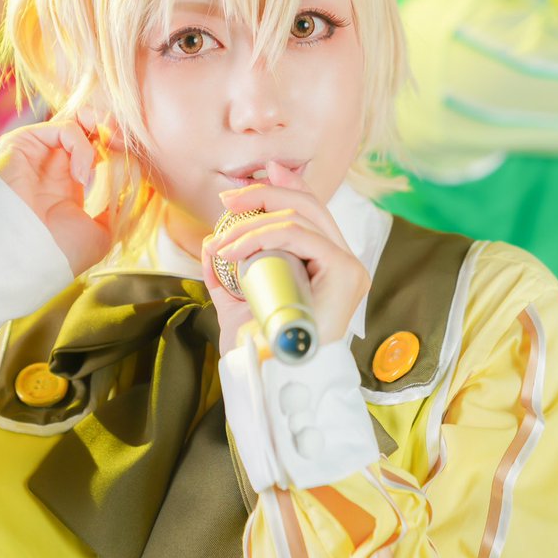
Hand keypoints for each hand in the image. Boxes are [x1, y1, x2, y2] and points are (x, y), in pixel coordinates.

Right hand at [0, 108, 121, 275]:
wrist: (28, 258)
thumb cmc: (60, 252)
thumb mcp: (100, 233)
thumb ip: (114, 210)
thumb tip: (130, 193)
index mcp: (67, 182)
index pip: (94, 146)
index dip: (116, 146)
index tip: (133, 159)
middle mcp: (50, 163)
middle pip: (83, 125)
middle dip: (108, 128)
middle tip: (123, 143)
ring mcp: (37, 152)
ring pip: (74, 119)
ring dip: (98, 130)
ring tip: (107, 153)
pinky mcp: (22, 143)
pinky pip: (63, 127)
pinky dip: (81, 145)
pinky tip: (80, 174)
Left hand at [201, 164, 369, 355]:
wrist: (272, 380)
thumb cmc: (261, 348)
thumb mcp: (236, 301)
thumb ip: (225, 275)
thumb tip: (210, 241)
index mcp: (327, 266)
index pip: (311, 213)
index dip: (286, 186)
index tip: (253, 177)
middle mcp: (343, 263)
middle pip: (308, 206)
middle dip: (265, 193)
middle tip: (227, 200)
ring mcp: (348, 267)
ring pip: (300, 218)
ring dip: (251, 223)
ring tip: (221, 244)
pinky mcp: (344, 272)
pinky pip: (299, 236)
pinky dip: (262, 235)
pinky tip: (235, 250)